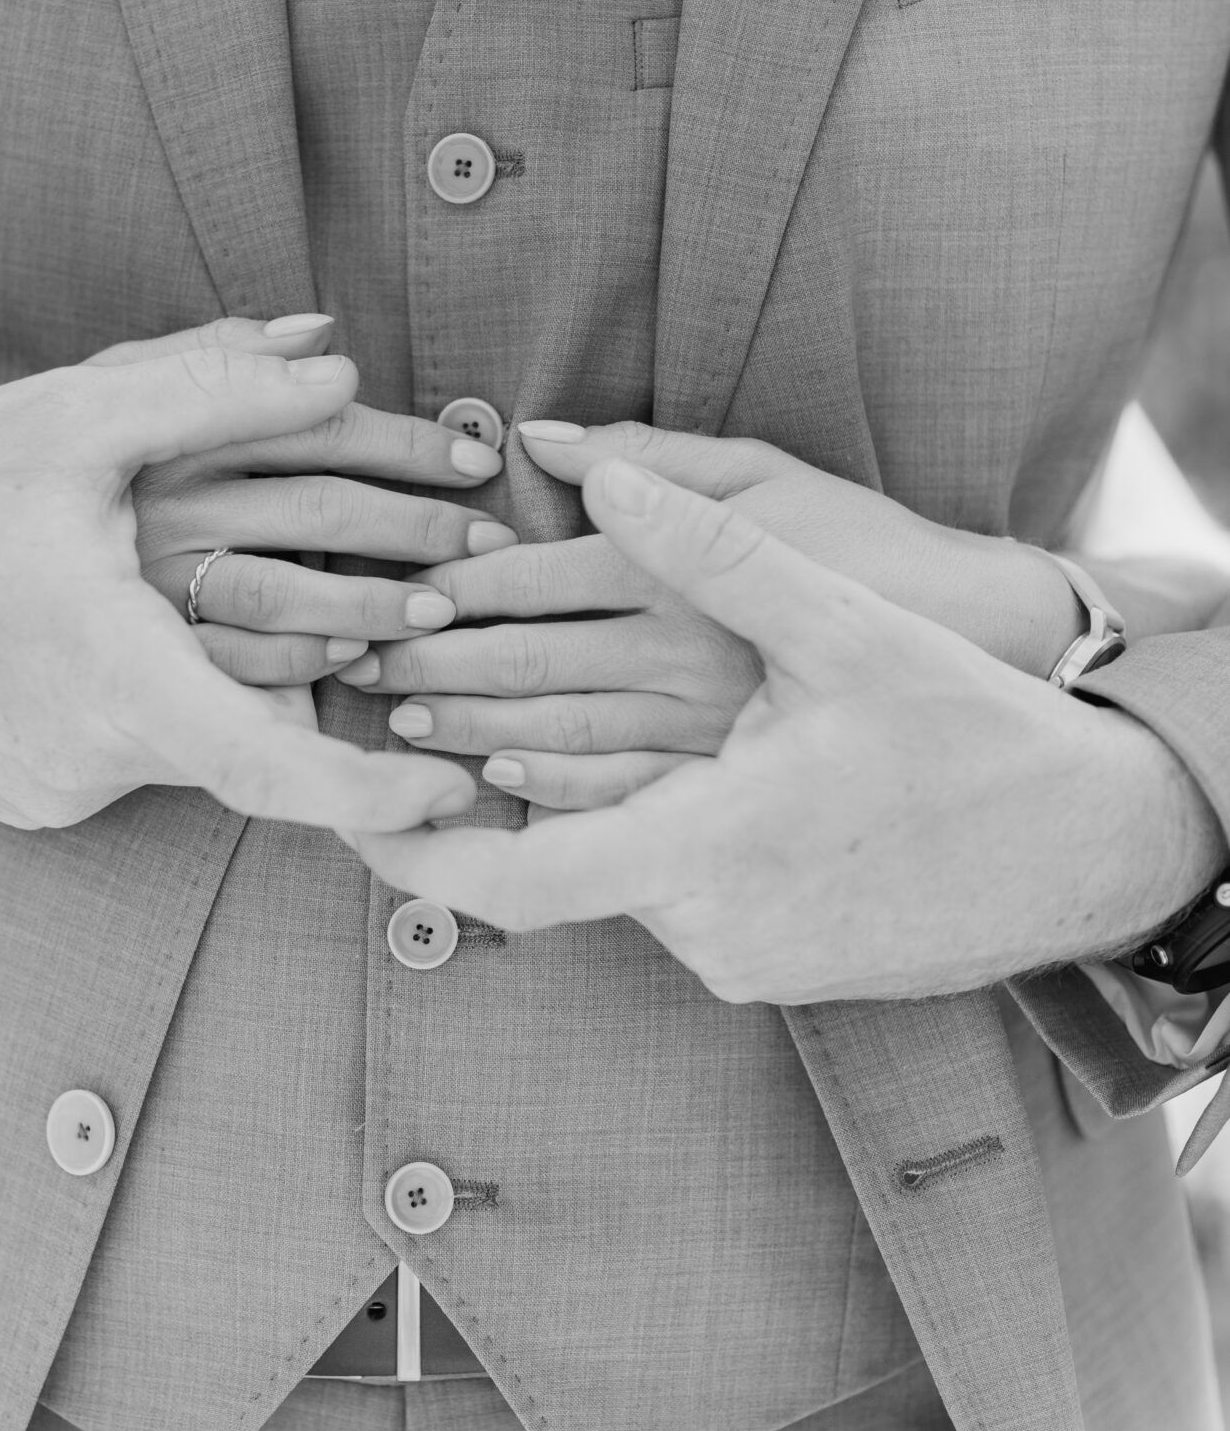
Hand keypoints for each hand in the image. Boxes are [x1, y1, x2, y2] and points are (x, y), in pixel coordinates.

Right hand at [0, 325, 478, 835]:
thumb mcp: (70, 419)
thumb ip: (210, 386)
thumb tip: (338, 359)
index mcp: (107, 668)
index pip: (268, 768)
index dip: (370, 793)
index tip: (453, 791)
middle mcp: (90, 751)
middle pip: (266, 726)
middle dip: (367, 660)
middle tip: (447, 604)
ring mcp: (62, 787)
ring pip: (210, 740)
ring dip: (284, 680)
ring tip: (366, 611)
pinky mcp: (40, 797)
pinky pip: (151, 754)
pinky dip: (199, 700)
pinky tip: (214, 632)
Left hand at [349, 460, 1226, 1001]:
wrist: (1092, 847)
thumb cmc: (979, 735)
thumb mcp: (847, 627)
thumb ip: (710, 546)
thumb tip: (583, 465)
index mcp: (708, 843)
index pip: (513, 877)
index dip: (408, 850)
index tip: (339, 802)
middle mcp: (709, 924)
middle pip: (544, 863)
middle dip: (462, 787)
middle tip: (392, 715)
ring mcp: (740, 958)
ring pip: (603, 877)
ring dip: (545, 807)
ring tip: (470, 730)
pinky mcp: (768, 966)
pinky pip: (661, 900)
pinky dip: (618, 835)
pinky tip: (598, 776)